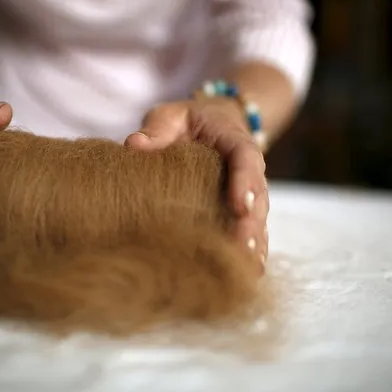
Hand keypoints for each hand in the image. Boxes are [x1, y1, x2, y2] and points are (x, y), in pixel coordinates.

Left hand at [124, 98, 268, 271]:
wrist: (213, 126)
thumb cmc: (188, 122)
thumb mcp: (171, 115)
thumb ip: (158, 128)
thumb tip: (134, 145)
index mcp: (235, 143)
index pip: (246, 159)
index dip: (245, 182)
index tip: (239, 205)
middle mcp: (249, 171)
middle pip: (257, 198)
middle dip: (251, 224)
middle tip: (242, 246)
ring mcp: (248, 194)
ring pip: (258, 220)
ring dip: (254, 244)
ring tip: (247, 270)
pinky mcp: (241, 212)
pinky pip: (251, 232)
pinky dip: (251, 252)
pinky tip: (247, 276)